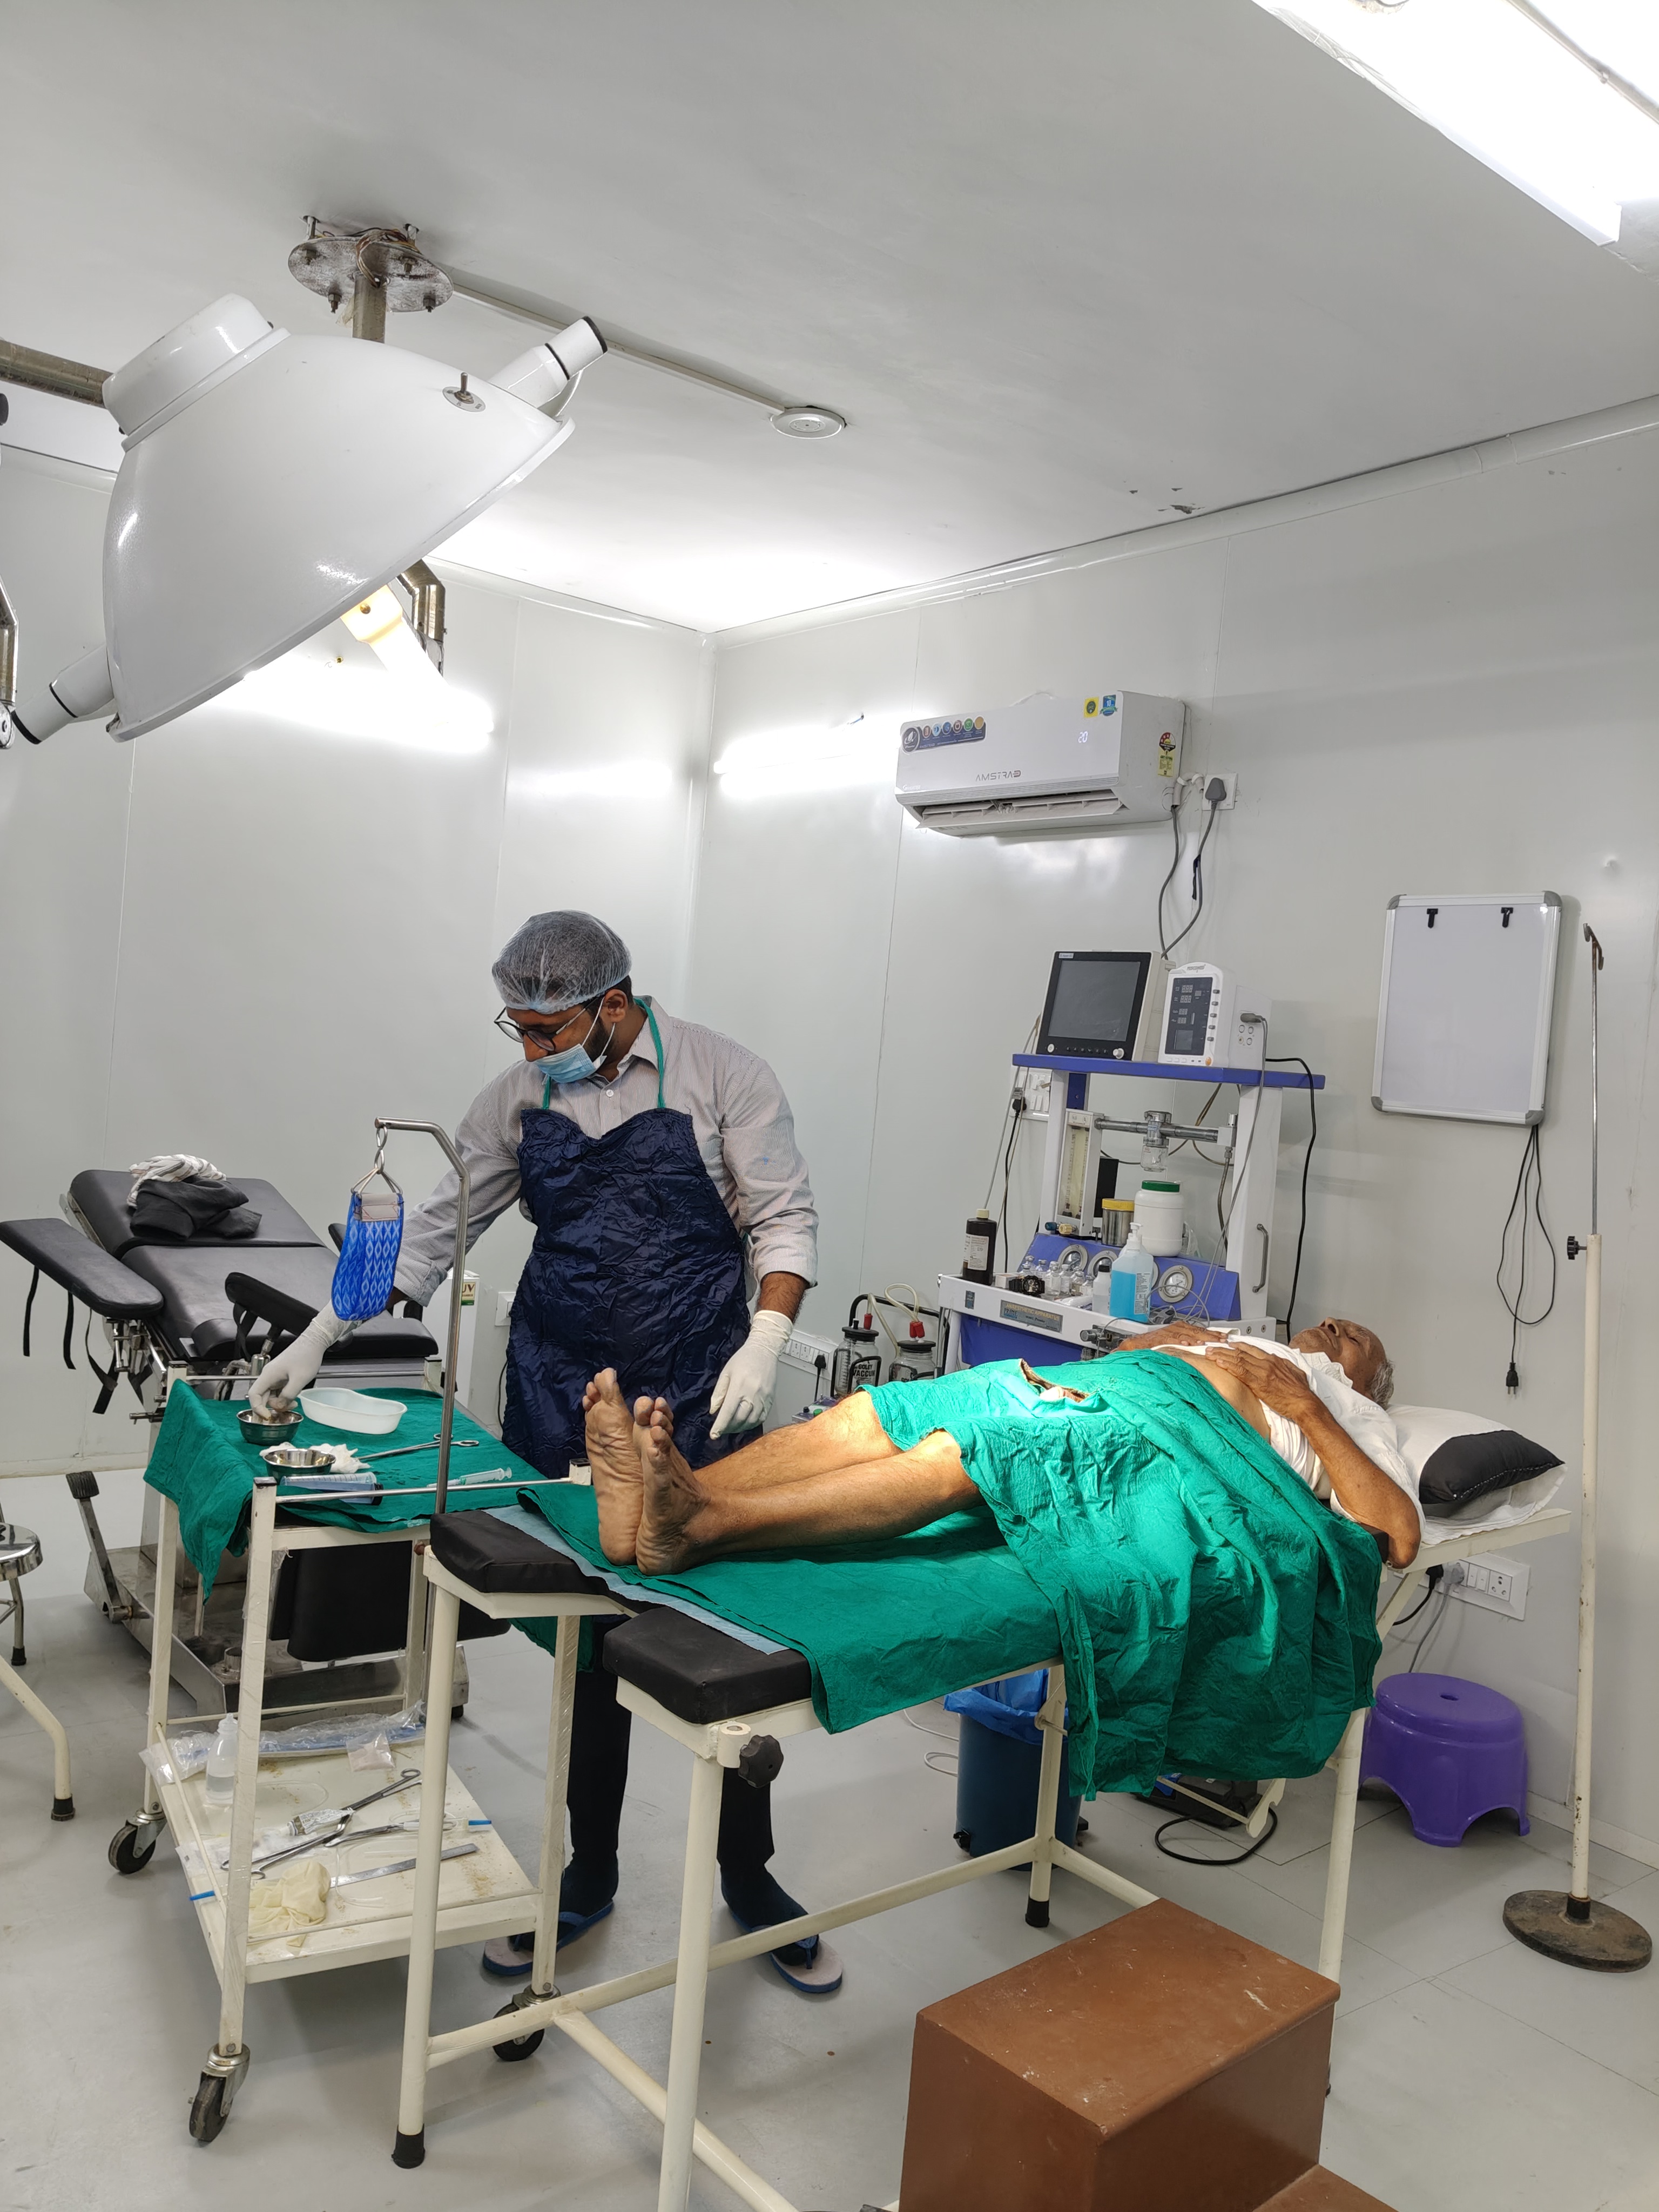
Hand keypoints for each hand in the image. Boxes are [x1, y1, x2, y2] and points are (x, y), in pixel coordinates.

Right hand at [248, 1311, 354, 1415]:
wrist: (314, 1342)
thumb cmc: (306, 1356)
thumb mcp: (299, 1379)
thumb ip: (288, 1395)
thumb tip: (280, 1406)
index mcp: (269, 1375)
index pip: (253, 1395)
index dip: (257, 1408)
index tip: (267, 1416)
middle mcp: (269, 1375)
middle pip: (262, 1397)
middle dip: (272, 1407)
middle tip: (285, 1411)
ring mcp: (275, 1376)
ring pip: (271, 1395)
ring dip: (280, 1402)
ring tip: (293, 1403)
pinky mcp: (282, 1376)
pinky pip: (278, 1390)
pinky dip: (284, 1397)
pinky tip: (294, 1398)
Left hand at [709, 1310, 792, 1438]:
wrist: (764, 1350)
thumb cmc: (743, 1359)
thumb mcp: (726, 1373)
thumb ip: (719, 1392)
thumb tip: (714, 1411)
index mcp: (739, 1386)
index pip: (728, 1412)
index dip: (720, 1426)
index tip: (714, 1435)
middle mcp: (753, 1394)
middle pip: (739, 1419)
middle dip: (728, 1428)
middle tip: (721, 1429)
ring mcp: (763, 1398)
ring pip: (751, 1421)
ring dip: (740, 1428)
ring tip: (731, 1427)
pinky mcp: (770, 1399)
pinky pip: (762, 1418)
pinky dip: (752, 1424)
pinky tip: (745, 1423)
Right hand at [1131, 1322, 1223, 1350]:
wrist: (1136, 1344)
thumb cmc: (1155, 1344)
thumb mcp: (1174, 1343)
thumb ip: (1187, 1346)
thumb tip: (1203, 1351)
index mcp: (1181, 1329)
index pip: (1201, 1330)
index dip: (1213, 1334)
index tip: (1225, 1338)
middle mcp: (1177, 1328)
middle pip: (1197, 1331)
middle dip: (1210, 1336)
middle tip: (1223, 1340)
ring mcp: (1169, 1332)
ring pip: (1187, 1334)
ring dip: (1199, 1338)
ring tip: (1209, 1342)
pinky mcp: (1160, 1338)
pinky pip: (1172, 1339)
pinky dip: (1180, 1340)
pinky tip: (1187, 1344)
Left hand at [1205, 1343, 1320, 1423]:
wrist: (1303, 1403)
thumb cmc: (1301, 1392)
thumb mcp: (1295, 1373)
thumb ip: (1285, 1367)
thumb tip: (1281, 1365)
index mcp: (1275, 1360)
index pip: (1253, 1350)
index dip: (1239, 1346)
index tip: (1230, 1345)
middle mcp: (1267, 1363)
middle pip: (1241, 1353)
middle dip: (1225, 1350)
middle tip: (1212, 1347)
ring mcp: (1262, 1371)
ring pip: (1238, 1360)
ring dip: (1221, 1356)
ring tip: (1210, 1354)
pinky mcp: (1258, 1382)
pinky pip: (1240, 1372)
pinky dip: (1228, 1366)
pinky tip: (1218, 1363)